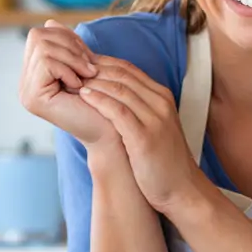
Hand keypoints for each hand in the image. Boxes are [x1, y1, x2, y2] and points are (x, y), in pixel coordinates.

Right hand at [19, 20, 114, 146]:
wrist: (112, 131)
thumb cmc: (103, 100)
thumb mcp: (83, 65)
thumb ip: (67, 46)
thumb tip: (51, 22)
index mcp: (35, 73)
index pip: (39, 35)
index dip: (65, 37)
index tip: (87, 56)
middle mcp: (25, 82)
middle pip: (37, 36)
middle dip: (68, 45)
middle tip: (88, 67)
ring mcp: (26, 91)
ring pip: (42, 47)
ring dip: (72, 58)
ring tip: (87, 76)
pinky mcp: (32, 98)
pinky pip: (47, 62)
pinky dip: (68, 69)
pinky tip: (80, 86)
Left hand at [79, 56, 200, 210]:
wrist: (182, 189)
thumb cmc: (162, 160)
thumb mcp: (153, 126)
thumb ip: (137, 108)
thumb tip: (107, 95)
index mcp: (162, 97)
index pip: (129, 68)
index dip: (102, 63)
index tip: (79, 64)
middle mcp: (160, 103)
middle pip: (122, 74)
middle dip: (93, 68)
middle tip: (70, 68)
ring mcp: (155, 119)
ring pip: (119, 88)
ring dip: (92, 82)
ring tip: (71, 80)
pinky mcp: (145, 137)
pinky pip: (118, 111)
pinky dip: (99, 100)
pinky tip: (83, 96)